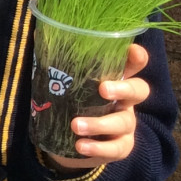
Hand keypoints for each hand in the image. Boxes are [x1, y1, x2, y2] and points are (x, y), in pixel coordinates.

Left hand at [45, 43, 146, 169]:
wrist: (69, 140)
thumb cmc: (71, 101)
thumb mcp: (66, 82)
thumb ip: (57, 60)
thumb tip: (40, 32)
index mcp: (115, 79)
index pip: (133, 64)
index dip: (137, 57)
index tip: (133, 51)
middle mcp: (125, 100)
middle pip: (139, 90)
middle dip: (124, 88)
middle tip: (102, 88)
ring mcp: (125, 124)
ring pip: (123, 122)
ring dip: (99, 124)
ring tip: (75, 125)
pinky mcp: (120, 146)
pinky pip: (115, 148)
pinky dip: (98, 148)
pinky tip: (81, 146)